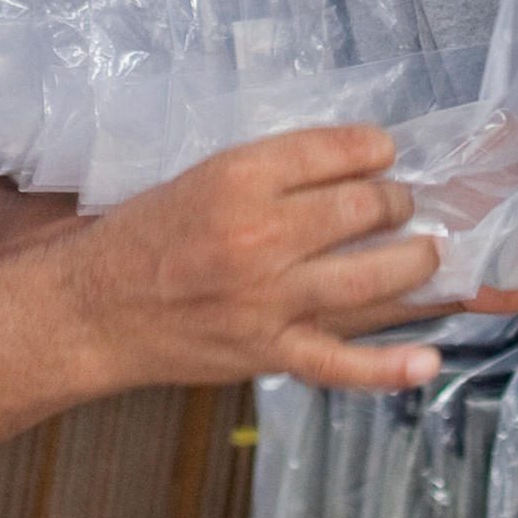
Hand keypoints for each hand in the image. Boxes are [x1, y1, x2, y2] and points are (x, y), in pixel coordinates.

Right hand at [34, 126, 445, 393]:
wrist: (91, 309)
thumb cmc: (144, 238)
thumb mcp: (202, 178)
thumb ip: (273, 173)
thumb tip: (353, 167)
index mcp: (238, 178)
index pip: (336, 150)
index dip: (376, 149)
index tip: (384, 154)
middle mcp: (259, 235)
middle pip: (365, 210)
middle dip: (399, 203)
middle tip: (402, 205)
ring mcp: (267, 300)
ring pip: (371, 276)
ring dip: (415, 262)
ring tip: (427, 252)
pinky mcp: (266, 352)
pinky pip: (340, 364)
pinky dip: (388, 368)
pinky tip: (427, 362)